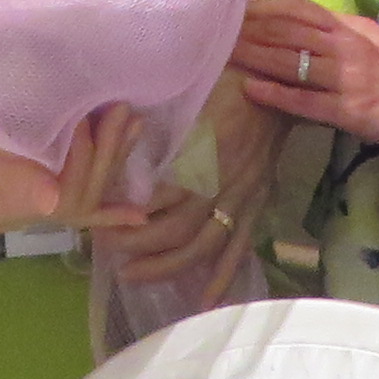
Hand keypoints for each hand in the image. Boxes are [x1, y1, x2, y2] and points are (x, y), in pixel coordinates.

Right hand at [0, 104, 144, 237]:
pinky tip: (138, 211)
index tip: (86, 116)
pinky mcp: (35, 192)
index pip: (58, 197)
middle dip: (105, 156)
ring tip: (129, 121)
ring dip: (112, 161)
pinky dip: (110, 208)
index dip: (80, 159)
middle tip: (120, 110)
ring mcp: (28, 207)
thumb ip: (5, 165)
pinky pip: (78, 205)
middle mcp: (18, 216)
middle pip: (77, 201)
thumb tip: (52, 202)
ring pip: (84, 199)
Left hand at [92, 73, 288, 304]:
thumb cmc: (229, 76)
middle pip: (177, 228)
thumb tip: (118, 125)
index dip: (130, 210)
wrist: (280, 80)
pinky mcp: (257, 203)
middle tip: (103, 247)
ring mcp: (243, 197)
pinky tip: (206, 301)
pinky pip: (239, 246)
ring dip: (167, 265)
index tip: (98, 214)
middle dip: (137, 243)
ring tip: (131, 276)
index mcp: (206, 152)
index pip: (162, 195)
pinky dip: (223, 276)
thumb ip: (160, 116)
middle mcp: (224, 182)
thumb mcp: (191, 90)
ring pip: (203, 245)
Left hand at [233, 0, 378, 171]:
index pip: (299, 10)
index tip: (233, 9)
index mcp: (350, 27)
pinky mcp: (349, 110)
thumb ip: (338, 31)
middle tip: (212, 28)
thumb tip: (301, 25)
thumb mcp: (372, 39)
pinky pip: (306, 100)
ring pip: (290, 62)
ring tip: (220, 54)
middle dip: (247, 30)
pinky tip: (250, 90)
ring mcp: (346, 78)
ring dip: (253, 57)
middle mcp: (345, 47)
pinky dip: (276, 94)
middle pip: (286, 32)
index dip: (263, 9)